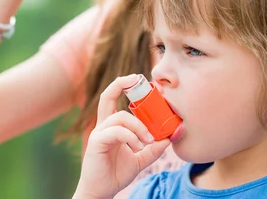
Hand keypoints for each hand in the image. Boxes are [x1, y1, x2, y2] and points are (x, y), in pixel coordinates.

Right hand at [74, 75, 171, 198]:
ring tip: (147, 140)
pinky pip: (116, 132)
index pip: (113, 98)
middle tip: (138, 79)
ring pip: (120, 117)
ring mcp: (99, 133)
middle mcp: (103, 125)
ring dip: (138, 126)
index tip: (139, 79)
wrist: (102, 192)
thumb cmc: (116, 173)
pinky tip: (137, 147)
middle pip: (108, 96)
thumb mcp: (140, 159)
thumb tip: (169, 137)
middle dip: (121, 84)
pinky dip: (130, 137)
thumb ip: (152, 148)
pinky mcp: (97, 142)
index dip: (123, 85)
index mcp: (112, 125)